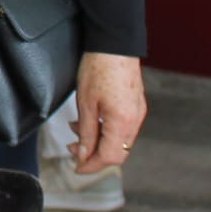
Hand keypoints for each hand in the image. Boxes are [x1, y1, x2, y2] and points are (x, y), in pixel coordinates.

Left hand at [68, 52, 147, 173]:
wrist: (114, 43)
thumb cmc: (98, 68)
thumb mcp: (85, 104)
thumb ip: (85, 132)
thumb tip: (83, 154)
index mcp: (123, 122)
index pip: (109, 157)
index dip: (91, 166)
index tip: (76, 168)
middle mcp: (135, 121)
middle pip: (117, 153)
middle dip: (94, 156)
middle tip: (73, 151)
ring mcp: (137, 113)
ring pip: (119, 141)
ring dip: (98, 142)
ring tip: (76, 133)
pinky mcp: (136, 105)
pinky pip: (123, 128)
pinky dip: (106, 131)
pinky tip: (89, 121)